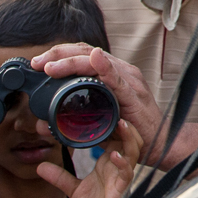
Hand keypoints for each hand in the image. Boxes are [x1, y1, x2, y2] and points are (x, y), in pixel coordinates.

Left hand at [32, 44, 169, 161]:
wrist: (159, 144)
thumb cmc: (130, 131)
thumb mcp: (99, 119)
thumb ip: (76, 117)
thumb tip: (44, 123)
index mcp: (113, 74)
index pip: (84, 54)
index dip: (60, 54)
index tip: (38, 63)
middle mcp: (122, 71)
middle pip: (87, 52)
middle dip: (59, 54)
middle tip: (38, 63)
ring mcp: (130, 81)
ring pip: (98, 62)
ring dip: (72, 62)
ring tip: (51, 67)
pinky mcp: (135, 95)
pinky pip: (118, 79)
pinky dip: (106, 68)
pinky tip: (95, 60)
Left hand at [36, 119, 142, 197]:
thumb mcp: (72, 188)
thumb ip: (59, 176)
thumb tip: (40, 166)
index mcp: (110, 161)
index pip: (115, 137)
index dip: (112, 123)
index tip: (102, 108)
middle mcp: (118, 165)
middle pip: (130, 139)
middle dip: (126, 125)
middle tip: (117, 111)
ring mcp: (122, 175)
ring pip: (134, 150)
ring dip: (130, 137)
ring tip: (122, 124)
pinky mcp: (123, 187)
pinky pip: (127, 171)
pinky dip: (122, 162)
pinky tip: (114, 155)